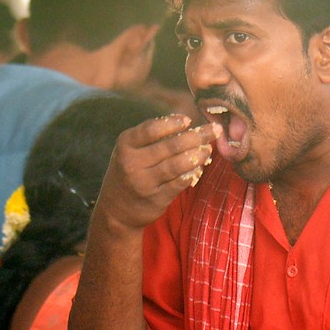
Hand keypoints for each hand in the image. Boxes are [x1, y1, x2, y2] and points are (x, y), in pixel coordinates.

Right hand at [97, 115, 221, 231]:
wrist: (116, 210)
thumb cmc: (130, 171)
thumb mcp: (131, 150)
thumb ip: (152, 137)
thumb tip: (187, 122)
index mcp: (125, 145)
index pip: (151, 129)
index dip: (173, 123)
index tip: (189, 120)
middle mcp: (132, 163)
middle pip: (170, 146)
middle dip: (196, 136)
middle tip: (213, 130)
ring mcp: (144, 183)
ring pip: (177, 165)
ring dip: (198, 155)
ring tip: (208, 149)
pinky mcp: (156, 199)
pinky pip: (180, 183)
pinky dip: (193, 173)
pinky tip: (200, 167)